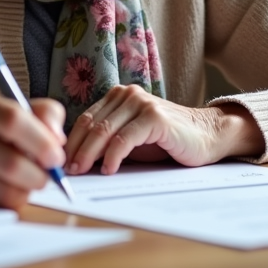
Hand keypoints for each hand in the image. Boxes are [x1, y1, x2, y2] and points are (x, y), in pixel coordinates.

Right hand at [0, 88, 66, 209]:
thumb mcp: (16, 105)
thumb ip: (46, 114)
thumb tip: (57, 141)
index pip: (12, 121)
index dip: (41, 142)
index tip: (56, 157)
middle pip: (9, 163)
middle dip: (39, 175)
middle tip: (49, 175)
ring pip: (4, 191)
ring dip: (27, 190)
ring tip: (29, 179)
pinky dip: (12, 200)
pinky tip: (11, 187)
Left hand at [63, 85, 264, 175]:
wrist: (207, 137)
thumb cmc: (167, 142)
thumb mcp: (131, 141)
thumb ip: (107, 143)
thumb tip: (76, 161)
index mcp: (118, 96)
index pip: (85, 119)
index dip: (70, 142)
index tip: (60, 163)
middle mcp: (127, 94)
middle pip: (91, 124)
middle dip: (75, 150)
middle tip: (66, 172)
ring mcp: (142, 103)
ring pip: (104, 130)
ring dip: (89, 154)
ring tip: (82, 172)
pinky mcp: (154, 116)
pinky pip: (125, 138)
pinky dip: (113, 156)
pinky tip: (109, 170)